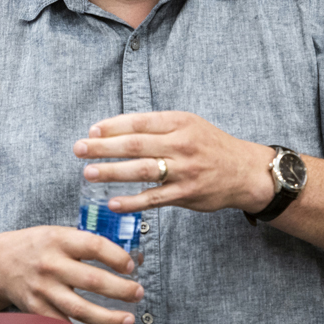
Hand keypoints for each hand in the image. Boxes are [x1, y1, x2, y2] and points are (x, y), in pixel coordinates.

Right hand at [0, 225, 142, 323]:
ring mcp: (44, 290)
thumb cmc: (36, 246)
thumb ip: (87, 243)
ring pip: (80, 309)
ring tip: (127, 320)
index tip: (131, 266)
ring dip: (108, 317)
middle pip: (92, 281)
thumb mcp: (59, 233)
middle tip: (138, 293)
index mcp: (59, 240)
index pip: (94, 246)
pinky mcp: (37, 310)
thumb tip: (125, 257)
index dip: (117, 257)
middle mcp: (51, 265)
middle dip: (121, 289)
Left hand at [73, 111, 275, 213]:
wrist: (243, 170)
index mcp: (179, 122)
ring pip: (141, 170)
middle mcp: (181, 144)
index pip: (139, 121)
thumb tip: (116, 130)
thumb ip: (157, 126)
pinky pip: (154, 198)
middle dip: (103, 147)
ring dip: (112, 172)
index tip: (91, 131)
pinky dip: (132, 201)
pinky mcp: (186, 194)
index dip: (112, 126)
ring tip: (88, 173)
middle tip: (79, 149)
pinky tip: (113, 202)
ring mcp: (184, 170)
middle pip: (135, 144)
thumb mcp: (188, 124)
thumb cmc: (209, 145)